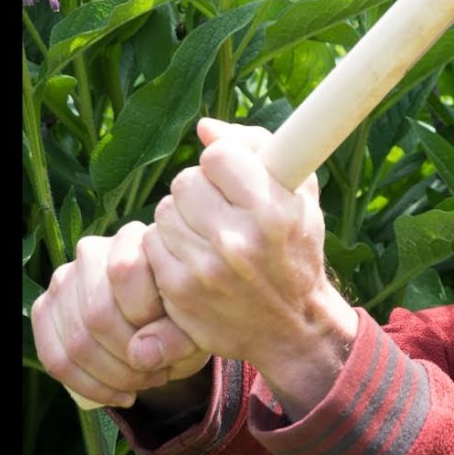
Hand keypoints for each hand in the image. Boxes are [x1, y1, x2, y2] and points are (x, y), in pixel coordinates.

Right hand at [31, 222, 208, 407]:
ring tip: (145, 382)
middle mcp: (93, 251)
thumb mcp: (198, 321)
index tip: (175, 345)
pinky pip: (56, 358)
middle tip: (160, 374)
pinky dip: (89, 386)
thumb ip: (179, 334)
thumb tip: (141, 354)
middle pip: (98, 313)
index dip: (149, 319)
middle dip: (131, 358)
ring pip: (77, 340)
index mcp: (135, 238)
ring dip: (113, 376)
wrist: (171, 322)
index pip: (126, 272)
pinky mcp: (47, 309)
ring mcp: (64, 279)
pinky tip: (120, 395)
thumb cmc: (188, 313)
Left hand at [145, 118, 332, 367]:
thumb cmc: (297, 250)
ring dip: (183, 217)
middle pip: (185, 181)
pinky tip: (195, 257)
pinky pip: (153, 245)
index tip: (234, 175)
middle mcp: (238, 241)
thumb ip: (258, 149)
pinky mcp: (179, 291)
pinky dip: (170, 246)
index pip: (218, 156)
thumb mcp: (300, 196)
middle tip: (220, 207)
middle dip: (201, 189)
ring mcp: (204, 269)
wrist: (291, 327)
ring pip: (165, 212)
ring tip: (209, 234)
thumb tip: (204, 127)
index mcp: (273, 213)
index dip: (224, 161)